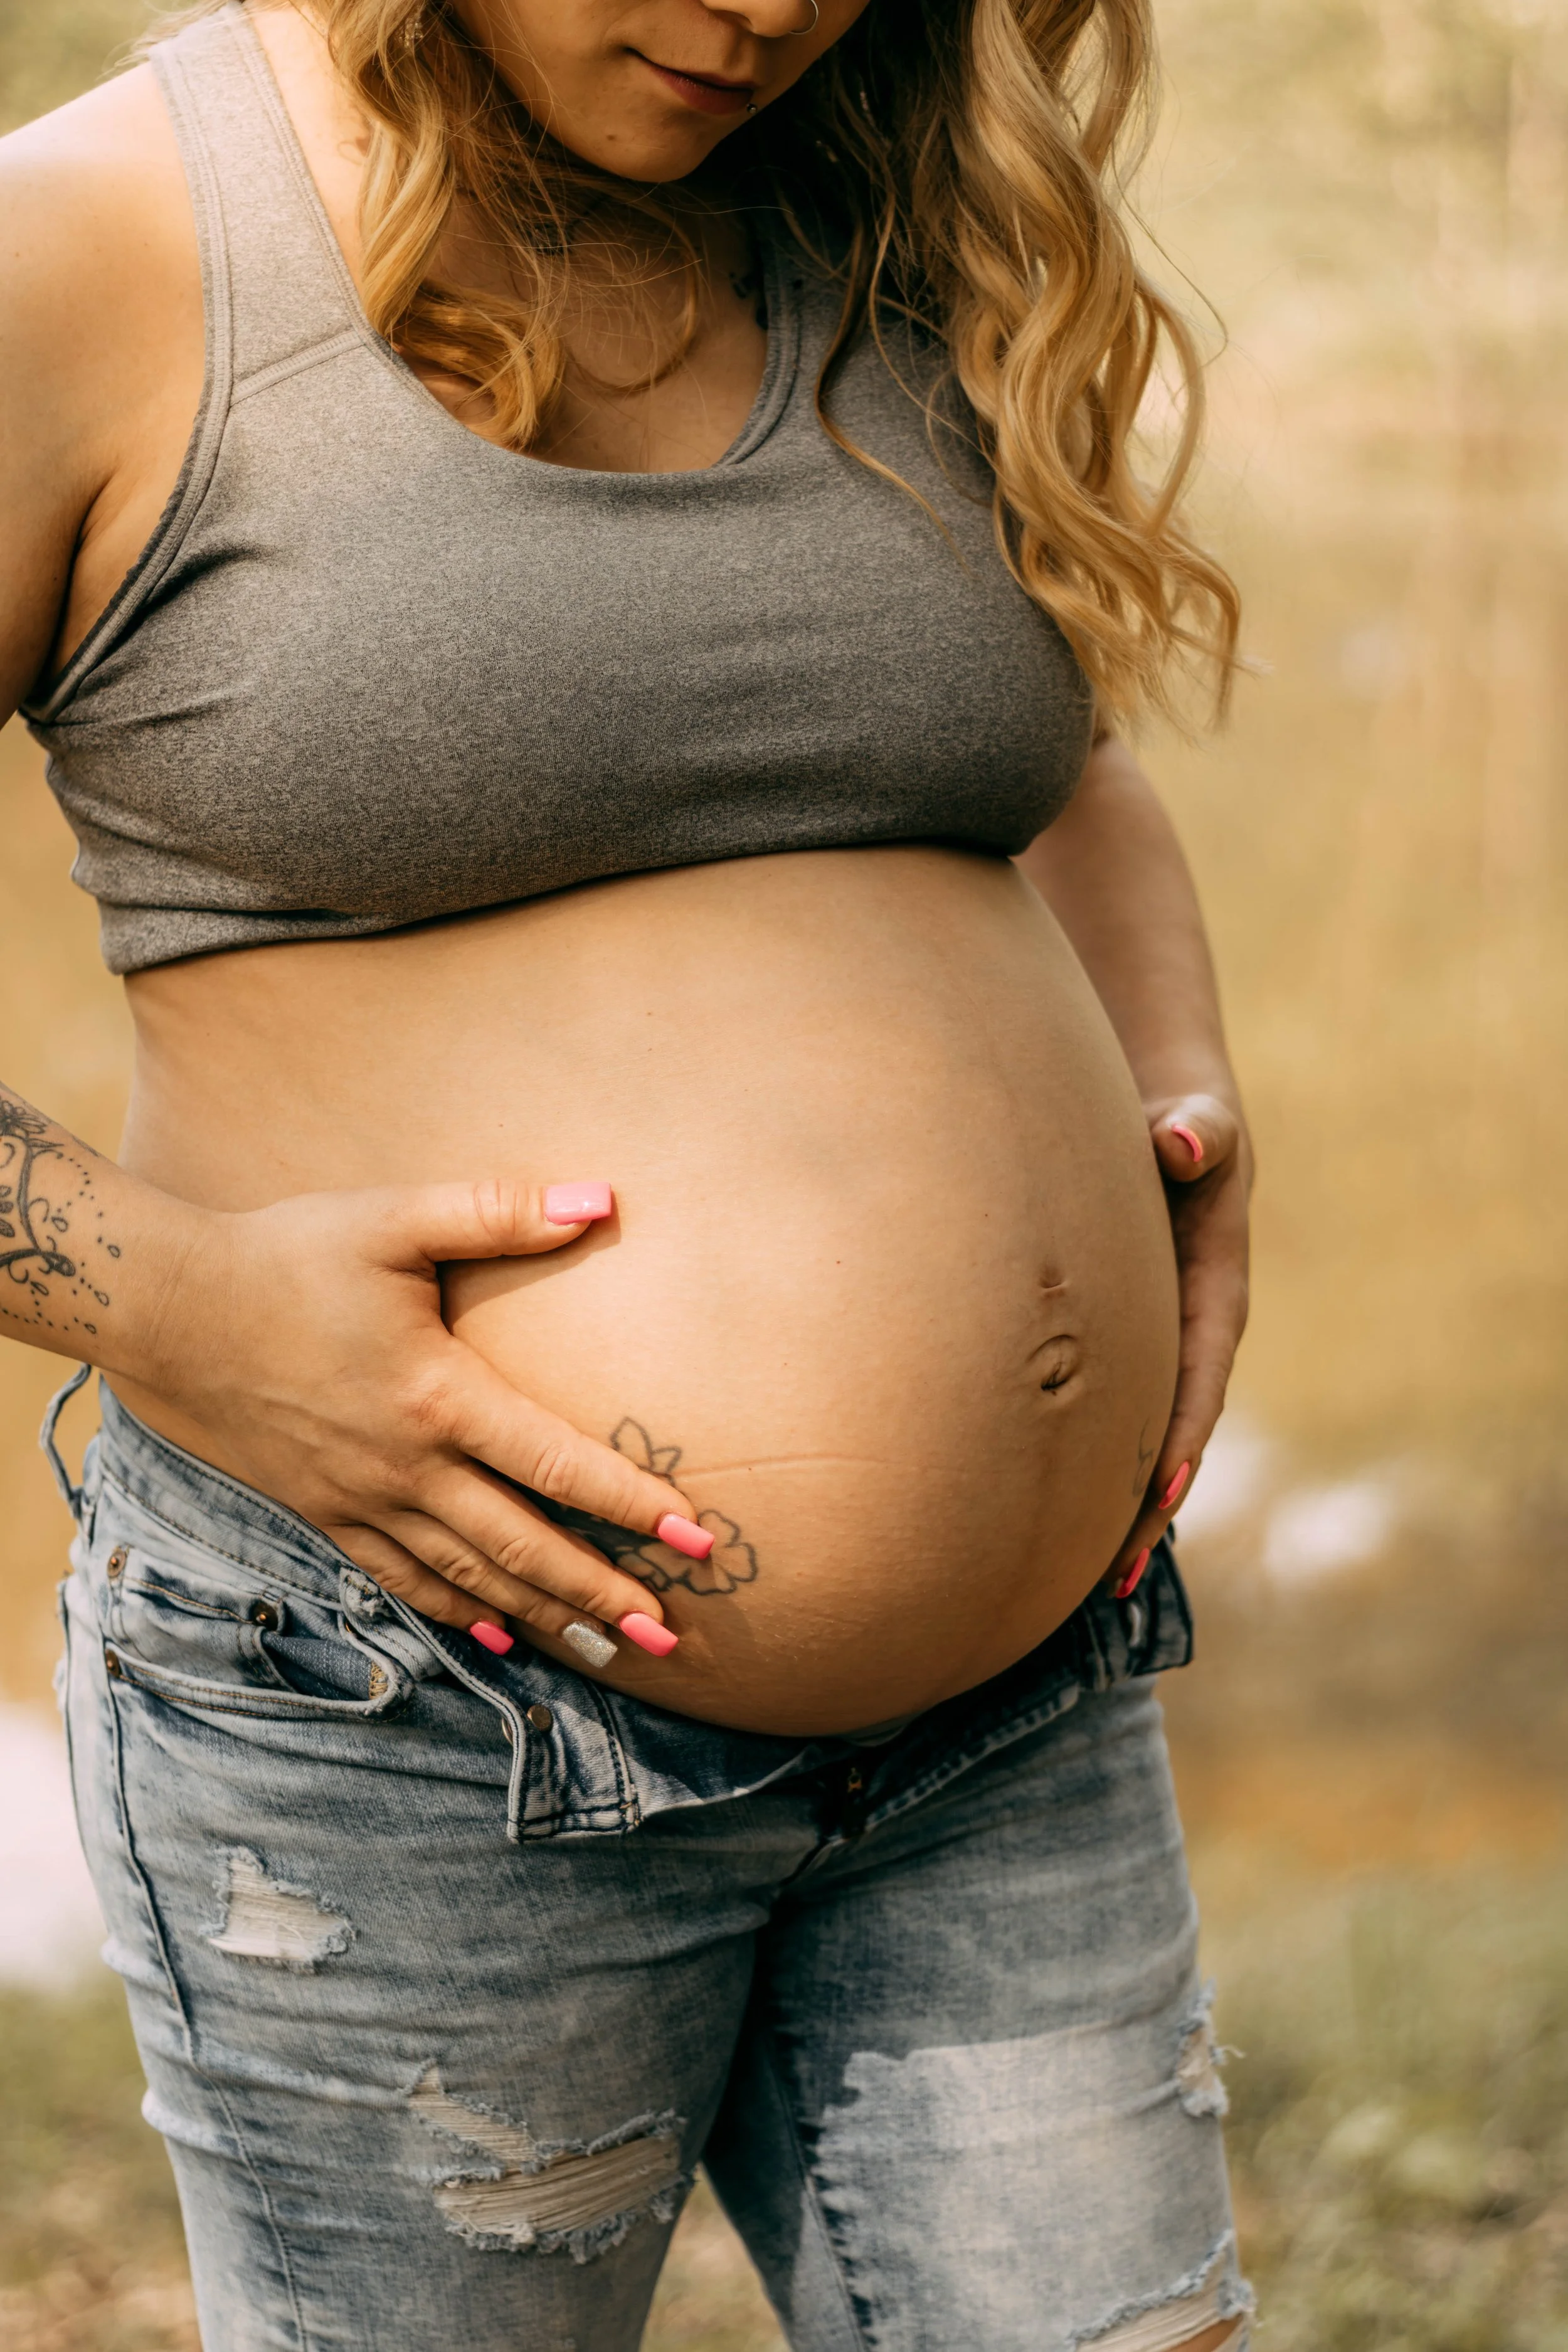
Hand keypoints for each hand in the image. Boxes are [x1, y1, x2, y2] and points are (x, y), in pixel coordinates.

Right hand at [137, 1180, 690, 1648]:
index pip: (558, 1463)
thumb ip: (499, 1211)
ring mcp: (363, 1500)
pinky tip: (502, 1638)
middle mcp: (407, 1466)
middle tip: (673, 1636)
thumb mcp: (394, 1218)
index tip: (699, 1538)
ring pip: (472, 1578)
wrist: (170, 1309)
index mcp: (438, 1396)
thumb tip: (602, 1197)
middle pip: (524, 1546)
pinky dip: (461, 1614)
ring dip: (546, 1616)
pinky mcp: (326, 1513)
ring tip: (611, 1653)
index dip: (634, 1504)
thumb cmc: (288, 1254)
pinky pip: (406, 1580)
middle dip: (602, 1592)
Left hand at [1108, 1092, 1251, 1594]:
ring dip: (1122, 1509)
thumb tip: (1182, 1143)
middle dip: (1146, 1507)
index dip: (1179, 1437)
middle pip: (1173, 1433)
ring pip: (1145, 1439)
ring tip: (1088, 1586)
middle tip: (1108, 1579)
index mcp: (1216, 1292)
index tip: (1153, 1496)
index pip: (1199, 1377)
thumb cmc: (1179, 1119)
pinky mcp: (1134, 1346)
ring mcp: (1164, 1344)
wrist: (1175, 1120)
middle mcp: (1196, 1332)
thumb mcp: (1196, 1120)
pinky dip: (1097, 1469)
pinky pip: (1119, 1417)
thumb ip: (1195, 1132)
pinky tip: (1056, 1525)